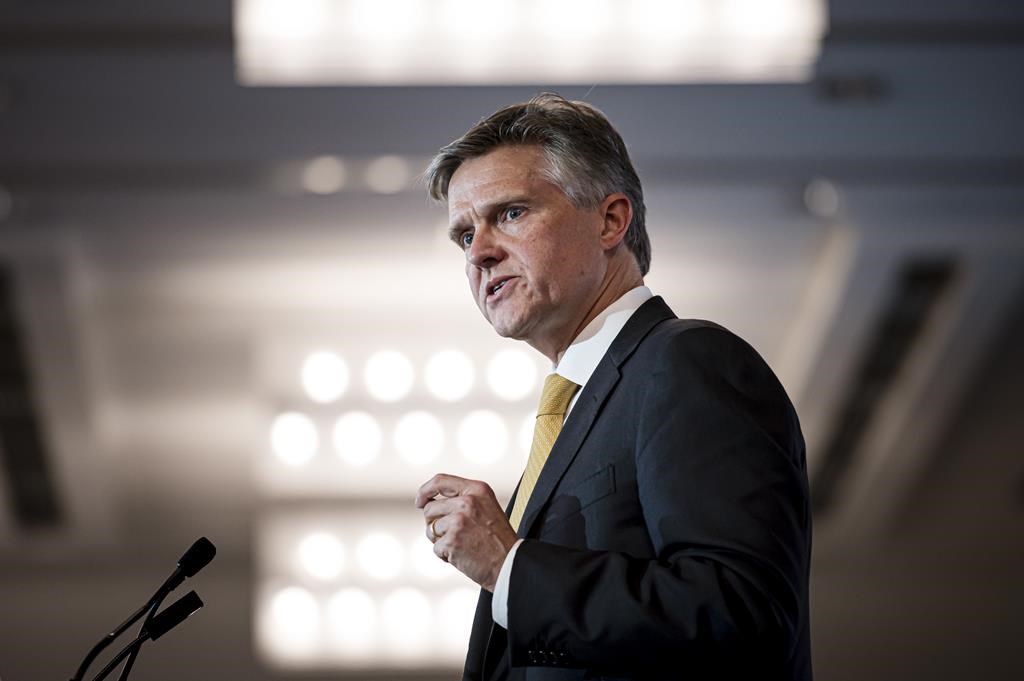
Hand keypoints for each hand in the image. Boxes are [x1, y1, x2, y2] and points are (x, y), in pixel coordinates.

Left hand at [416, 473, 518, 590]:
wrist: (510, 564)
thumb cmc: (497, 539)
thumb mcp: (486, 507)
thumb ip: (463, 499)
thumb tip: (428, 502)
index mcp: (477, 489)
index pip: (440, 481)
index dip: (425, 491)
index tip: (420, 501)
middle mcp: (467, 501)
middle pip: (430, 508)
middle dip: (435, 523)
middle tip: (453, 534)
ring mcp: (459, 521)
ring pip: (430, 529)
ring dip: (440, 540)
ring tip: (461, 545)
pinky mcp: (452, 540)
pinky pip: (436, 547)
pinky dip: (445, 555)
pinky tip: (463, 556)